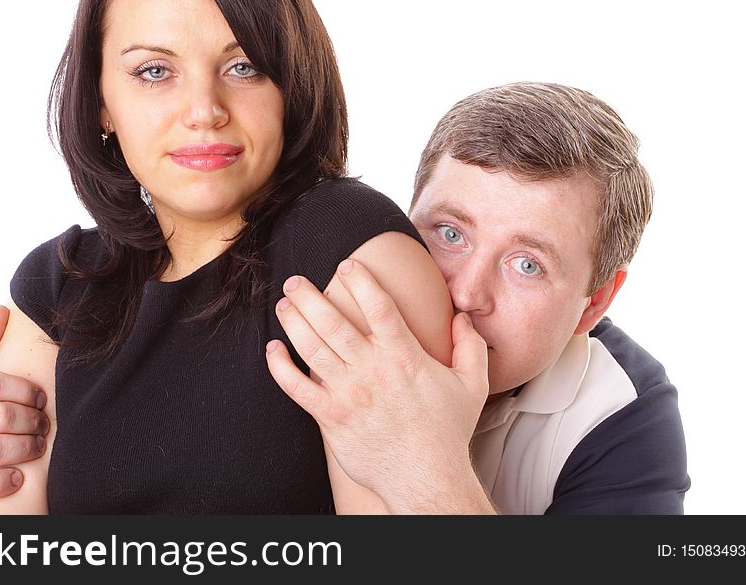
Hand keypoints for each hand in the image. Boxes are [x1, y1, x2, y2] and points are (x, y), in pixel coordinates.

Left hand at [267, 260, 490, 513]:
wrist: (426, 478)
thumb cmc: (447, 432)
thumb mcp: (472, 385)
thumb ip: (471, 346)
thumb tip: (463, 317)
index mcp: (403, 356)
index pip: (379, 306)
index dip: (360, 281)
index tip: (347, 265)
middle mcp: (372, 369)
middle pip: (333, 322)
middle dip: (310, 296)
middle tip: (295, 280)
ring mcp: (348, 393)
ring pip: (312, 348)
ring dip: (293, 322)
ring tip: (284, 304)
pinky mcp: (331, 418)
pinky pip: (297, 388)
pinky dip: (280, 367)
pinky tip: (273, 350)